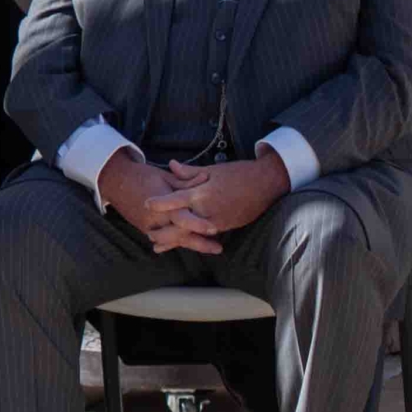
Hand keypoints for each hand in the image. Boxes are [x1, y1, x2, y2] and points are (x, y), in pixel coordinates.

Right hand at [100, 153, 227, 255]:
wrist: (114, 180)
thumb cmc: (141, 175)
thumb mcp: (164, 176)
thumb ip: (185, 181)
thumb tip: (206, 178)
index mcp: (161, 203)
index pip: (182, 218)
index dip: (198, 224)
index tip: (214, 229)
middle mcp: (154, 218)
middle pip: (179, 235)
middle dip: (199, 243)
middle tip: (218, 248)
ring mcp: (147, 225)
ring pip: (171, 240)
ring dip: (189, 245)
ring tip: (208, 248)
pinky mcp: (143, 228)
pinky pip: (162, 239)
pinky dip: (175, 242)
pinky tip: (188, 245)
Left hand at [159, 153, 288, 237]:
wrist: (266, 184)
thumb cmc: (239, 173)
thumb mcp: (212, 170)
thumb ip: (189, 172)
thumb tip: (172, 165)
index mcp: (201, 193)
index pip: (175, 200)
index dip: (159, 203)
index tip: (145, 204)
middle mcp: (207, 209)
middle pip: (180, 225)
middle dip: (164, 232)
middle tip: (148, 234)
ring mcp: (217, 220)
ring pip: (191, 234)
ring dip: (175, 240)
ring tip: (158, 245)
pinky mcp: (226, 226)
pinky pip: (205, 235)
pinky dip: (192, 239)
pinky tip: (182, 243)